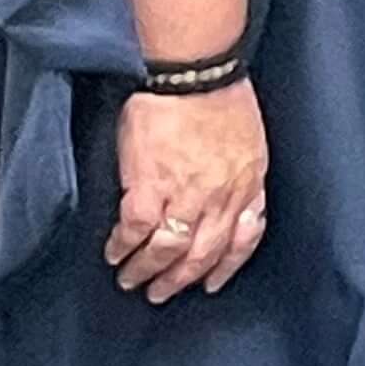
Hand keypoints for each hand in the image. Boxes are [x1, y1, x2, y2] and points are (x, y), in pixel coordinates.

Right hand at [108, 82, 269, 303]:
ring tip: (131, 281)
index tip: (211, 283)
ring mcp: (186, 195)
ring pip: (169, 250)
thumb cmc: (220, 96)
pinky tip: (114, 253)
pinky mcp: (149, 186)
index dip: (225, 265)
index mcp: (248, 184)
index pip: (243, 238)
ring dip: (147, 271)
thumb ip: (241, 174)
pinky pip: (136, 231)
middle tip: (161, 294)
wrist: (194, 72)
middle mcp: (221, 197)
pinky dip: (124, 247)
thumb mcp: (250, 141)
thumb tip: (231, 195)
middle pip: (203, 253)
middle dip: (181, 280)